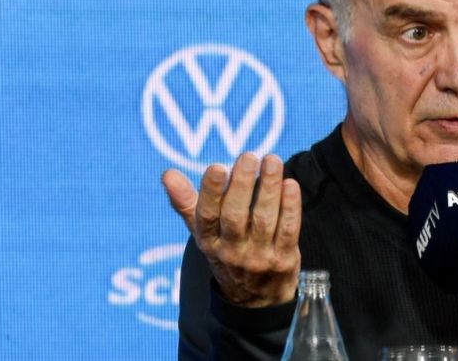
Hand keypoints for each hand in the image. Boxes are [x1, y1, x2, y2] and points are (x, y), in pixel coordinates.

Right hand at [162, 153, 301, 307]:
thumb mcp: (203, 234)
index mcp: (208, 242)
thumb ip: (187, 203)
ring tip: (272, 161)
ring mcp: (258, 258)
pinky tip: (290, 184)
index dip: (210, 192)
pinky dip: (290, 207)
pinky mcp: (283, 260)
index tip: (217, 166)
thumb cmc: (227, 252)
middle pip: (235, 216)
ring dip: (269, 188)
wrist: (256, 299)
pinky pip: (288, 230)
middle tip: (249, 156)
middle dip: (242, 185)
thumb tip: (167, 174)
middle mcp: (231, 252)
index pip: (206, 217)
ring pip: (264, 220)